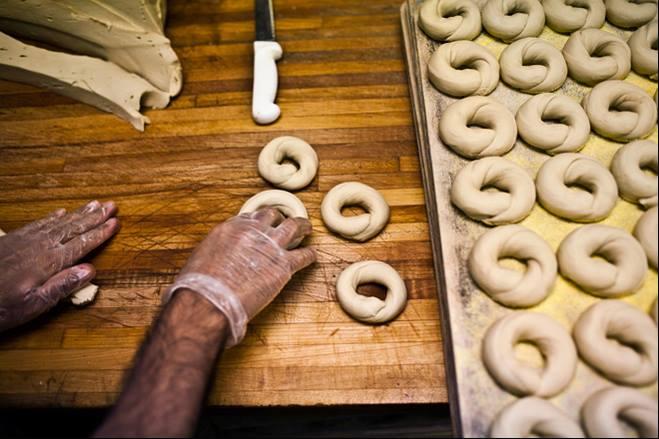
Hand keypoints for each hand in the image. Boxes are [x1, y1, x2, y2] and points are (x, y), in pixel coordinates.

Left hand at [0, 201, 119, 331]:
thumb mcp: (32, 305)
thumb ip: (61, 286)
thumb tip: (91, 270)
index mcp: (48, 262)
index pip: (81, 244)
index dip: (100, 233)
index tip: (116, 222)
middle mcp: (39, 246)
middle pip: (73, 228)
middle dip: (94, 217)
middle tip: (111, 205)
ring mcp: (25, 241)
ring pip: (58, 222)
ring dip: (78, 213)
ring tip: (94, 204)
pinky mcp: (12, 240)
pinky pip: (39, 223)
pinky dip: (53, 217)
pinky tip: (60, 212)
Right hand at [163, 208, 315, 345]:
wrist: (208, 301)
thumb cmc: (199, 287)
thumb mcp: (201, 259)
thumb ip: (215, 254)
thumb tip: (216, 263)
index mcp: (230, 228)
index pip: (251, 217)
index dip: (259, 221)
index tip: (263, 225)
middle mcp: (252, 231)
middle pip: (272, 215)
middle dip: (280, 218)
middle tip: (286, 223)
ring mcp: (270, 246)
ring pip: (294, 227)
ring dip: (302, 227)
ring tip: (307, 229)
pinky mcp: (283, 265)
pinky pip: (304, 255)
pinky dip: (310, 255)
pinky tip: (312, 256)